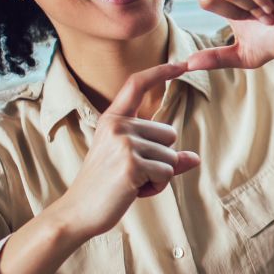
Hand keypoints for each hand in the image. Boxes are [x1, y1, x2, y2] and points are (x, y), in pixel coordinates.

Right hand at [49, 61, 201, 240]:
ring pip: (171, 157)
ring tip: (132, 183)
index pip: (137, 85)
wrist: (79, 211)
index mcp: (113, 119)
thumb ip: (162, 158)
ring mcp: (124, 143)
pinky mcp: (132, 164)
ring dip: (159, 176)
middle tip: (132, 173)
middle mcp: (118, 125)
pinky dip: (157, 187)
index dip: (161, 71)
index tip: (182, 62)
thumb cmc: (106, 187)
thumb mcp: (131, 164)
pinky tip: (134, 191)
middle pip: (169, 134)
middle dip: (161, 159)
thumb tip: (194, 158)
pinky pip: (167, 173)